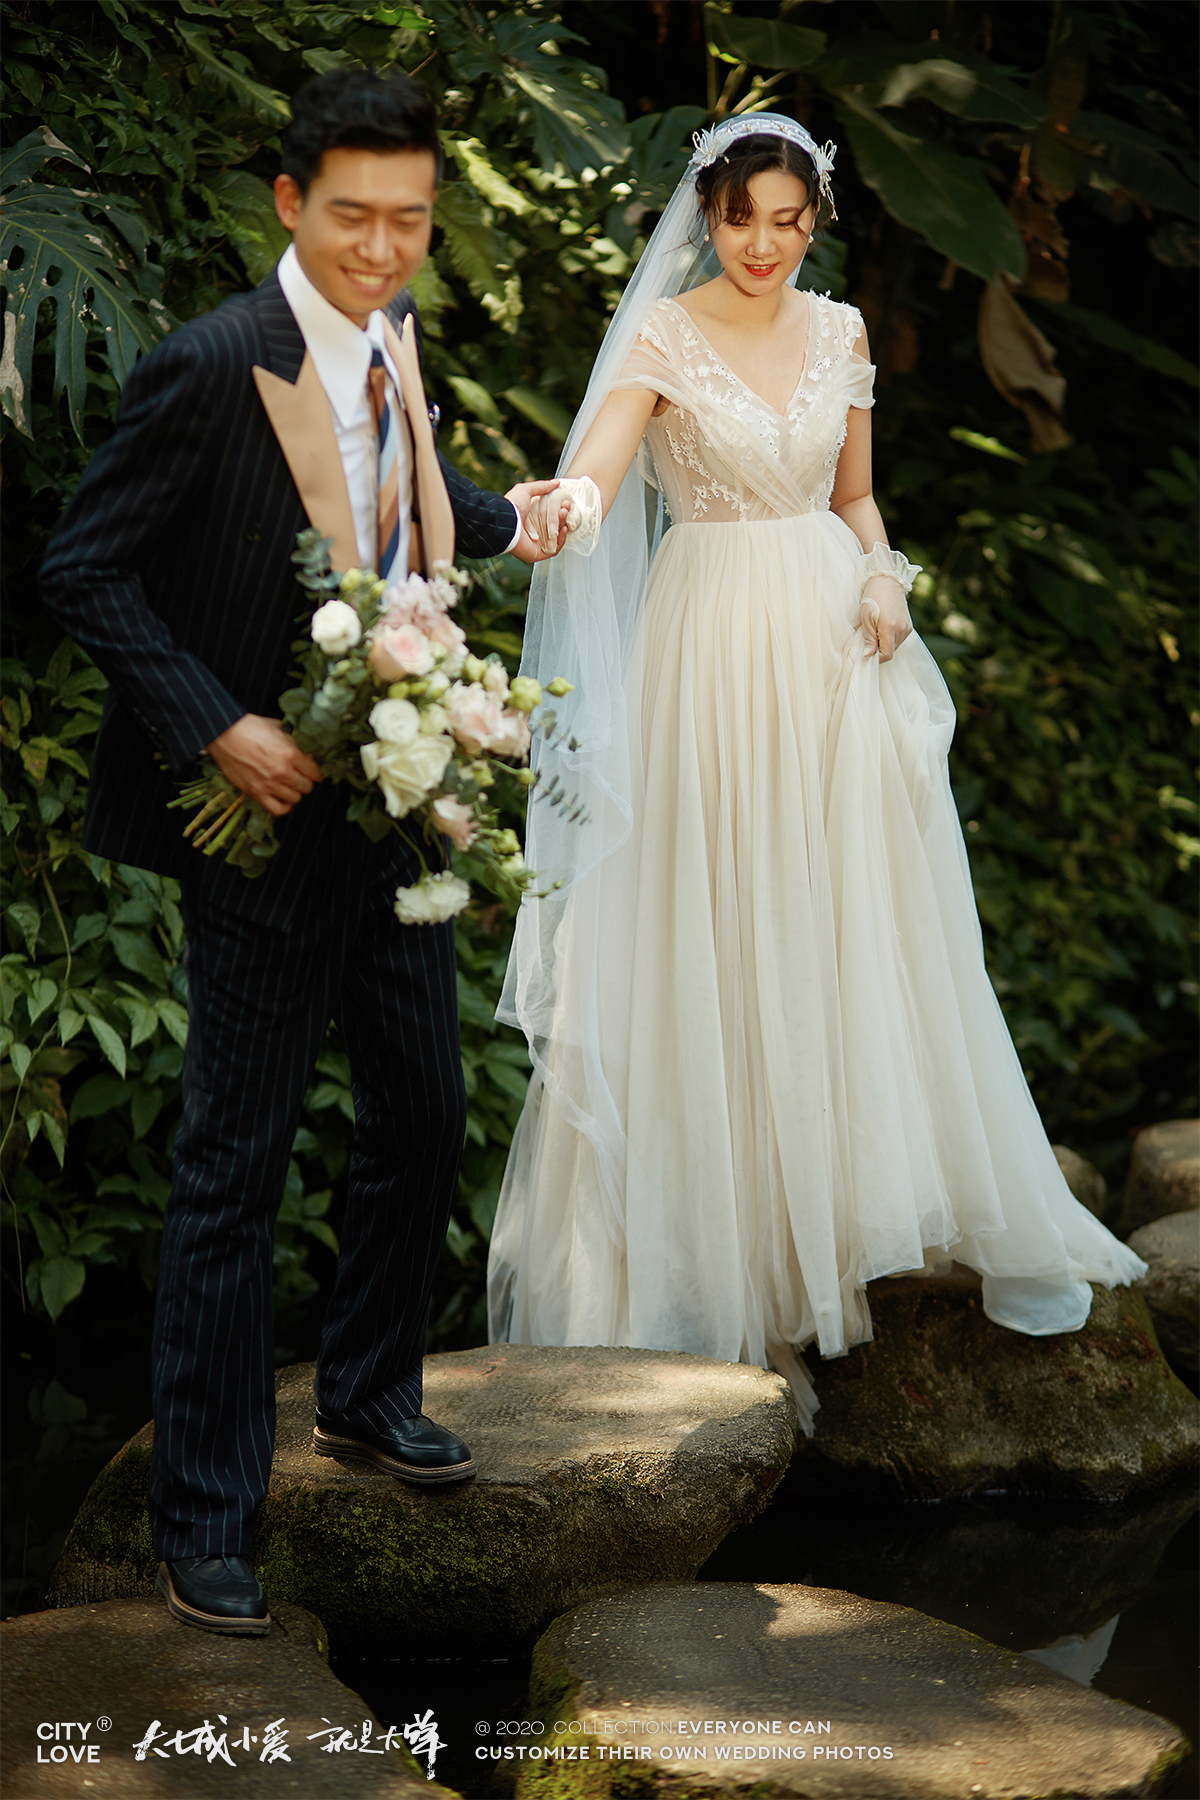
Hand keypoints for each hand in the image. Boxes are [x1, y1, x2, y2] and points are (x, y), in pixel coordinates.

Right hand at [206, 715, 321, 816]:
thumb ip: (290, 741)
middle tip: (302, 779)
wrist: (223, 734)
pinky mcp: (255, 792)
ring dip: (295, 793)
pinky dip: (284, 807)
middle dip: (307, 782)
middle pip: (306, 786)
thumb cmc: (248, 727)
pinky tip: (284, 800)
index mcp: (290, 754)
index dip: (316, 773)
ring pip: (295, 798)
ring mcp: (268, 784)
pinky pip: (277, 809)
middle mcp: (282, 771)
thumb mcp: (276, 728)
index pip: (314, 771)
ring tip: (292, 788)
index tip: (314, 773)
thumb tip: (298, 748)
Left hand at [506, 479, 571, 562]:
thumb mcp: (526, 490)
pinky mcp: (538, 553)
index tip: (565, 502)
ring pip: (556, 537)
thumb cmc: (513, 505)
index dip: (558, 510)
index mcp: (530, 519)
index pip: (548, 516)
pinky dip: (561, 540)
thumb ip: (541, 487)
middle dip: (562, 517)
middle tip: (566, 507)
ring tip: (565, 514)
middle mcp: (533, 532)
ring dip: (562, 525)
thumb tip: (557, 482)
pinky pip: (554, 549)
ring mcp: (536, 544)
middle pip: (554, 526)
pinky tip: (564, 528)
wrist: (507, 521)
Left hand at [860, 574, 912, 663]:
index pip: (886, 655)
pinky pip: (899, 640)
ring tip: (876, 630)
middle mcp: (902, 630)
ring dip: (884, 644)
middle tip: (868, 638)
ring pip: (894, 647)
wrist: (887, 581)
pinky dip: (890, 639)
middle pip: (890, 651)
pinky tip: (883, 627)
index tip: (866, 654)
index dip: (876, 659)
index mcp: (890, 627)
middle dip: (878, 650)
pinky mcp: (909, 626)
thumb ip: (868, 638)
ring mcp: (907, 628)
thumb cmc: (873, 597)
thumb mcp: (866, 617)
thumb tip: (867, 656)